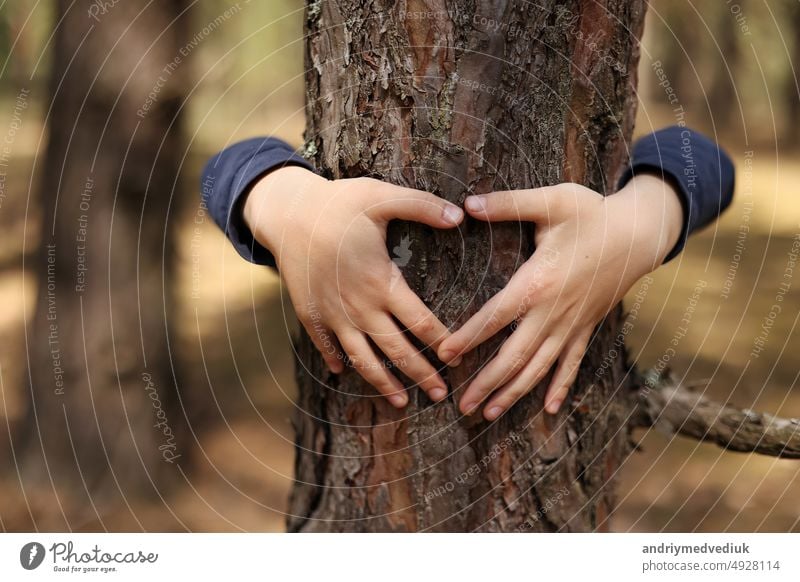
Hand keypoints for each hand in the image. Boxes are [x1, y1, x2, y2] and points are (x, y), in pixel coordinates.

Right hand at [243, 166, 463, 407]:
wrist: (286, 212)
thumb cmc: (338, 203)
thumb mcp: (382, 196)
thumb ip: (422, 206)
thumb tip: (460, 215)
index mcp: (382, 283)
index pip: (421, 322)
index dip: (442, 344)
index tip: (458, 358)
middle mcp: (359, 307)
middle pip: (397, 351)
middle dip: (422, 375)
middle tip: (442, 395)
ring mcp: (333, 315)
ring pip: (363, 359)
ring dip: (384, 383)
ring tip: (402, 403)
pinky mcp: (311, 314)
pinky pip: (326, 346)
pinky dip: (337, 361)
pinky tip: (344, 373)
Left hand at [437, 174, 682, 418]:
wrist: (640, 232)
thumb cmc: (593, 214)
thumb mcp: (550, 201)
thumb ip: (507, 204)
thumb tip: (467, 203)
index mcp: (537, 282)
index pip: (494, 316)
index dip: (468, 337)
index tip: (445, 355)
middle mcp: (553, 312)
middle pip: (514, 357)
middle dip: (486, 384)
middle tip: (461, 406)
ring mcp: (571, 324)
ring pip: (538, 368)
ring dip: (513, 393)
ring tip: (488, 414)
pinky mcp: (586, 327)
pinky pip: (571, 364)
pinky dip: (560, 387)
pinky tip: (548, 409)